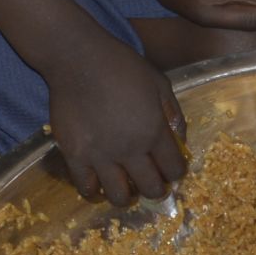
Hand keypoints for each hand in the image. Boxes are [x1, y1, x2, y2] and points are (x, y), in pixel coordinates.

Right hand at [46, 33, 188, 203]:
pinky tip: (98, 185)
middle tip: (150, 182)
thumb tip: (181, 140)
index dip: (176, 173)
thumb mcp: (159, 83)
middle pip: (151, 188)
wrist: (78, 58)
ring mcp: (100, 155)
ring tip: (125, 187)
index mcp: (154, 131)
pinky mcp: (74, 154)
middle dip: (156, 189)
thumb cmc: (121, 65)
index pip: (174, 169)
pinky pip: (85, 187)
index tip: (171, 169)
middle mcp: (130, 149)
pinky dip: (94, 191)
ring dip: (127, 196)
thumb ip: (173, 113)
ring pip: (119, 196)